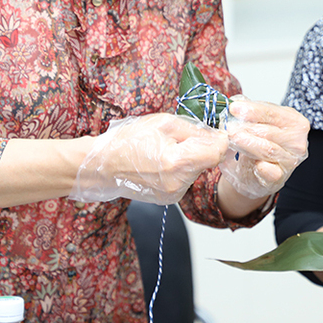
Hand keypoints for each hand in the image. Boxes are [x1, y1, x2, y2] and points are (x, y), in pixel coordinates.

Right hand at [69, 113, 227, 204]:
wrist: (103, 165)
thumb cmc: (129, 140)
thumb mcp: (164, 123)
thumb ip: (195, 129)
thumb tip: (218, 134)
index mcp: (176, 162)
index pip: (217, 152)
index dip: (219, 139)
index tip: (215, 131)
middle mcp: (178, 183)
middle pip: (208, 161)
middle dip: (202, 146)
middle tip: (181, 138)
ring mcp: (173, 194)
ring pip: (198, 170)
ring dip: (191, 158)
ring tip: (167, 149)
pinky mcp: (170, 199)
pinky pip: (187, 179)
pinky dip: (182, 168)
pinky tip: (164, 162)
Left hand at [218, 97, 308, 198]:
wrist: (251, 174)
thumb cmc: (255, 146)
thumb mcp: (254, 124)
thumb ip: (248, 112)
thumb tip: (236, 102)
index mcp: (295, 123)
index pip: (273, 113)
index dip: (252, 110)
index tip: (233, 107)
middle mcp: (297, 141)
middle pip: (269, 131)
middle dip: (246, 127)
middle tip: (228, 126)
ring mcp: (290, 161)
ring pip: (268, 149)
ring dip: (247, 143)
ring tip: (231, 138)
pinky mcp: (280, 178)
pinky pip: (272, 172)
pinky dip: (263, 168)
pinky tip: (255, 164)